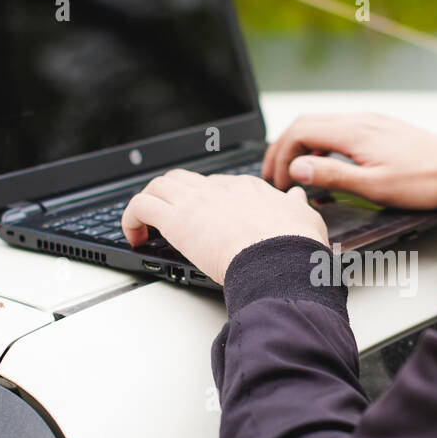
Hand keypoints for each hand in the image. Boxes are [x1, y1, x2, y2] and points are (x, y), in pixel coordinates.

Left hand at [121, 169, 328, 284]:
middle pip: (186, 180)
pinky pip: (140, 205)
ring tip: (146, 225)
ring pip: (159, 185)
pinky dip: (131, 218)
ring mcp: (195, 201)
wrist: (278, 258)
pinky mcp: (176, 218)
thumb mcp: (305, 218)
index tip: (205, 218)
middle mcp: (218, 188)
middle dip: (175, 195)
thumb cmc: (293, 245)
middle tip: (171, 216)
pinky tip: (135, 236)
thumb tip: (297, 197)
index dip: (208, 201)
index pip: (219, 186)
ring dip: (150, 202)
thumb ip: (297, 206)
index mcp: (247, 189)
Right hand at [263, 112, 436, 211]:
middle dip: (284, 148)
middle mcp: (361, 120)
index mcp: (354, 131)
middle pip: (306, 124)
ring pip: (323, 124)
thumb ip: (332, 174)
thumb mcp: (373, 186)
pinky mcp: (381, 129)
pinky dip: (321, 143)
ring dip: (302, 145)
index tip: (279, 182)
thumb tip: (297, 167)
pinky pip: (340, 129)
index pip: (300, 132)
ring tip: (295, 171)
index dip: (282, 156)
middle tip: (275, 175)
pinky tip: (324, 162)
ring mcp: (372, 122)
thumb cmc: (424, 182)